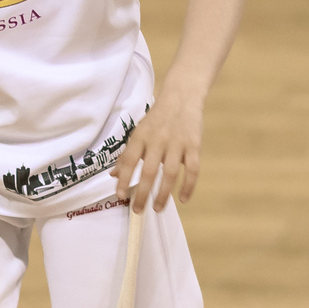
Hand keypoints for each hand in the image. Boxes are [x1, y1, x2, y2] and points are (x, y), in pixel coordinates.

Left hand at [116, 93, 204, 209]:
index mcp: (141, 136)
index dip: (124, 179)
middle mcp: (158, 140)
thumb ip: (127, 154)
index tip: (121, 195)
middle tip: (138, 211)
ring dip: (163, 194)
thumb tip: (114, 175)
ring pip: (170, 173)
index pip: (129, 160)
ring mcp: (177, 143)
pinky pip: (192, 170)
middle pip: (149, 171)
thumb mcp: (139, 132)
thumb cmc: (157, 119)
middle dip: (142, 194)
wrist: (182, 96)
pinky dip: (188, 186)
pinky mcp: (194, 145)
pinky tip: (183, 199)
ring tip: (157, 208)